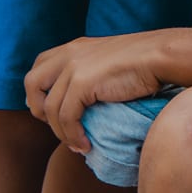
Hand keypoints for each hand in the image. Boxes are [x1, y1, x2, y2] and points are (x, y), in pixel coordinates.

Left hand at [25, 33, 165, 153]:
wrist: (159, 56)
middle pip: (31, 83)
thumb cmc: (142, 63)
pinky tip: (85, 145)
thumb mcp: (106, 61)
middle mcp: (69, 54)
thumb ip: (90, 72)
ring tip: (78, 145)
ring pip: (49, 108)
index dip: (40, 92)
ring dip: (60, 133)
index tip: (56, 112)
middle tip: (59, 127)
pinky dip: (72, 136)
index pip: (39, 66)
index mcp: (73, 47)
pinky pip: (66, 117)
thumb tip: (83, 102)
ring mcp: (74, 66)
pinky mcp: (82, 82)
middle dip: (39, 110)